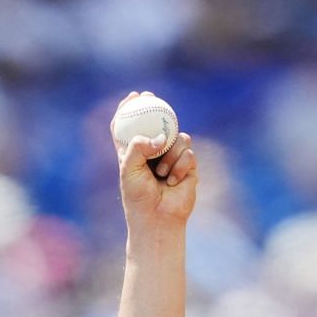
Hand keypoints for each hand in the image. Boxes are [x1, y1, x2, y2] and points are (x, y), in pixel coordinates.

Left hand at [110, 92, 197, 227]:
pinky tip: (173, 181)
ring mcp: (173, 158)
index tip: (133, 97)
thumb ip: (138, 147)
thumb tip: (160, 137)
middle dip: (158, 108)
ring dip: (169, 154)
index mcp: (134, 153)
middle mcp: (154, 152)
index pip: (131, 127)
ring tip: (161, 173)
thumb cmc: (138, 198)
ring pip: (177, 137)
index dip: (131, 110)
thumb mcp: (128, 170)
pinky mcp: (188, 166)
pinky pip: (187, 153)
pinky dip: (180, 166)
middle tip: (152, 98)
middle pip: (158, 124)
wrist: (159, 219)